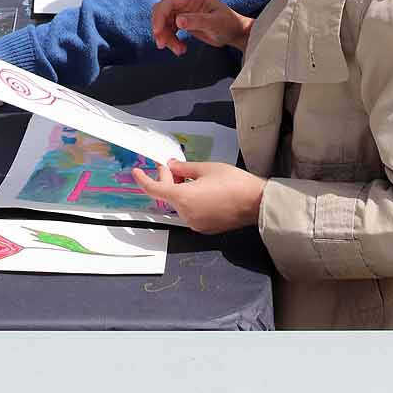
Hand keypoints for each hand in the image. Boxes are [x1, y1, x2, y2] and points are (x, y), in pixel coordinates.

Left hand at [131, 159, 264, 233]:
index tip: (136, 171)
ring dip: (179, 189)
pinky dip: (189, 200)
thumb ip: (184, 168)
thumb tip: (171, 167)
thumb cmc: (233, 182)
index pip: (155, 189)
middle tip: (173, 165)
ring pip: (179, 204)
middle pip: (168, 195)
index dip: (143, 179)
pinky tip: (198, 188)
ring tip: (188, 175)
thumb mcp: (206, 168)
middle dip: (167, 179)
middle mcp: (186, 214)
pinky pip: (190, 211)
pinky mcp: (205, 228)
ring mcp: (195, 224)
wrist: (256, 202)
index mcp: (183, 198)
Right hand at [151, 0, 251, 54]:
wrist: (235, 32)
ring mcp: (183, 11)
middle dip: (160, 28)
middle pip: (162, 11)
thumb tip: (178, 21)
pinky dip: (171, 40)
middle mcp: (185, 1)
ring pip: (164, 23)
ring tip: (178, 50)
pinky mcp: (182, 21)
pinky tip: (180, 49)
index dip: (159, 16)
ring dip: (167, 37)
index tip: (157, 32)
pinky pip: (169, 30)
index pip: (168, 2)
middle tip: (162, 44)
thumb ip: (197, 20)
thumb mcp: (215, 23)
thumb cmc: (229, 24)